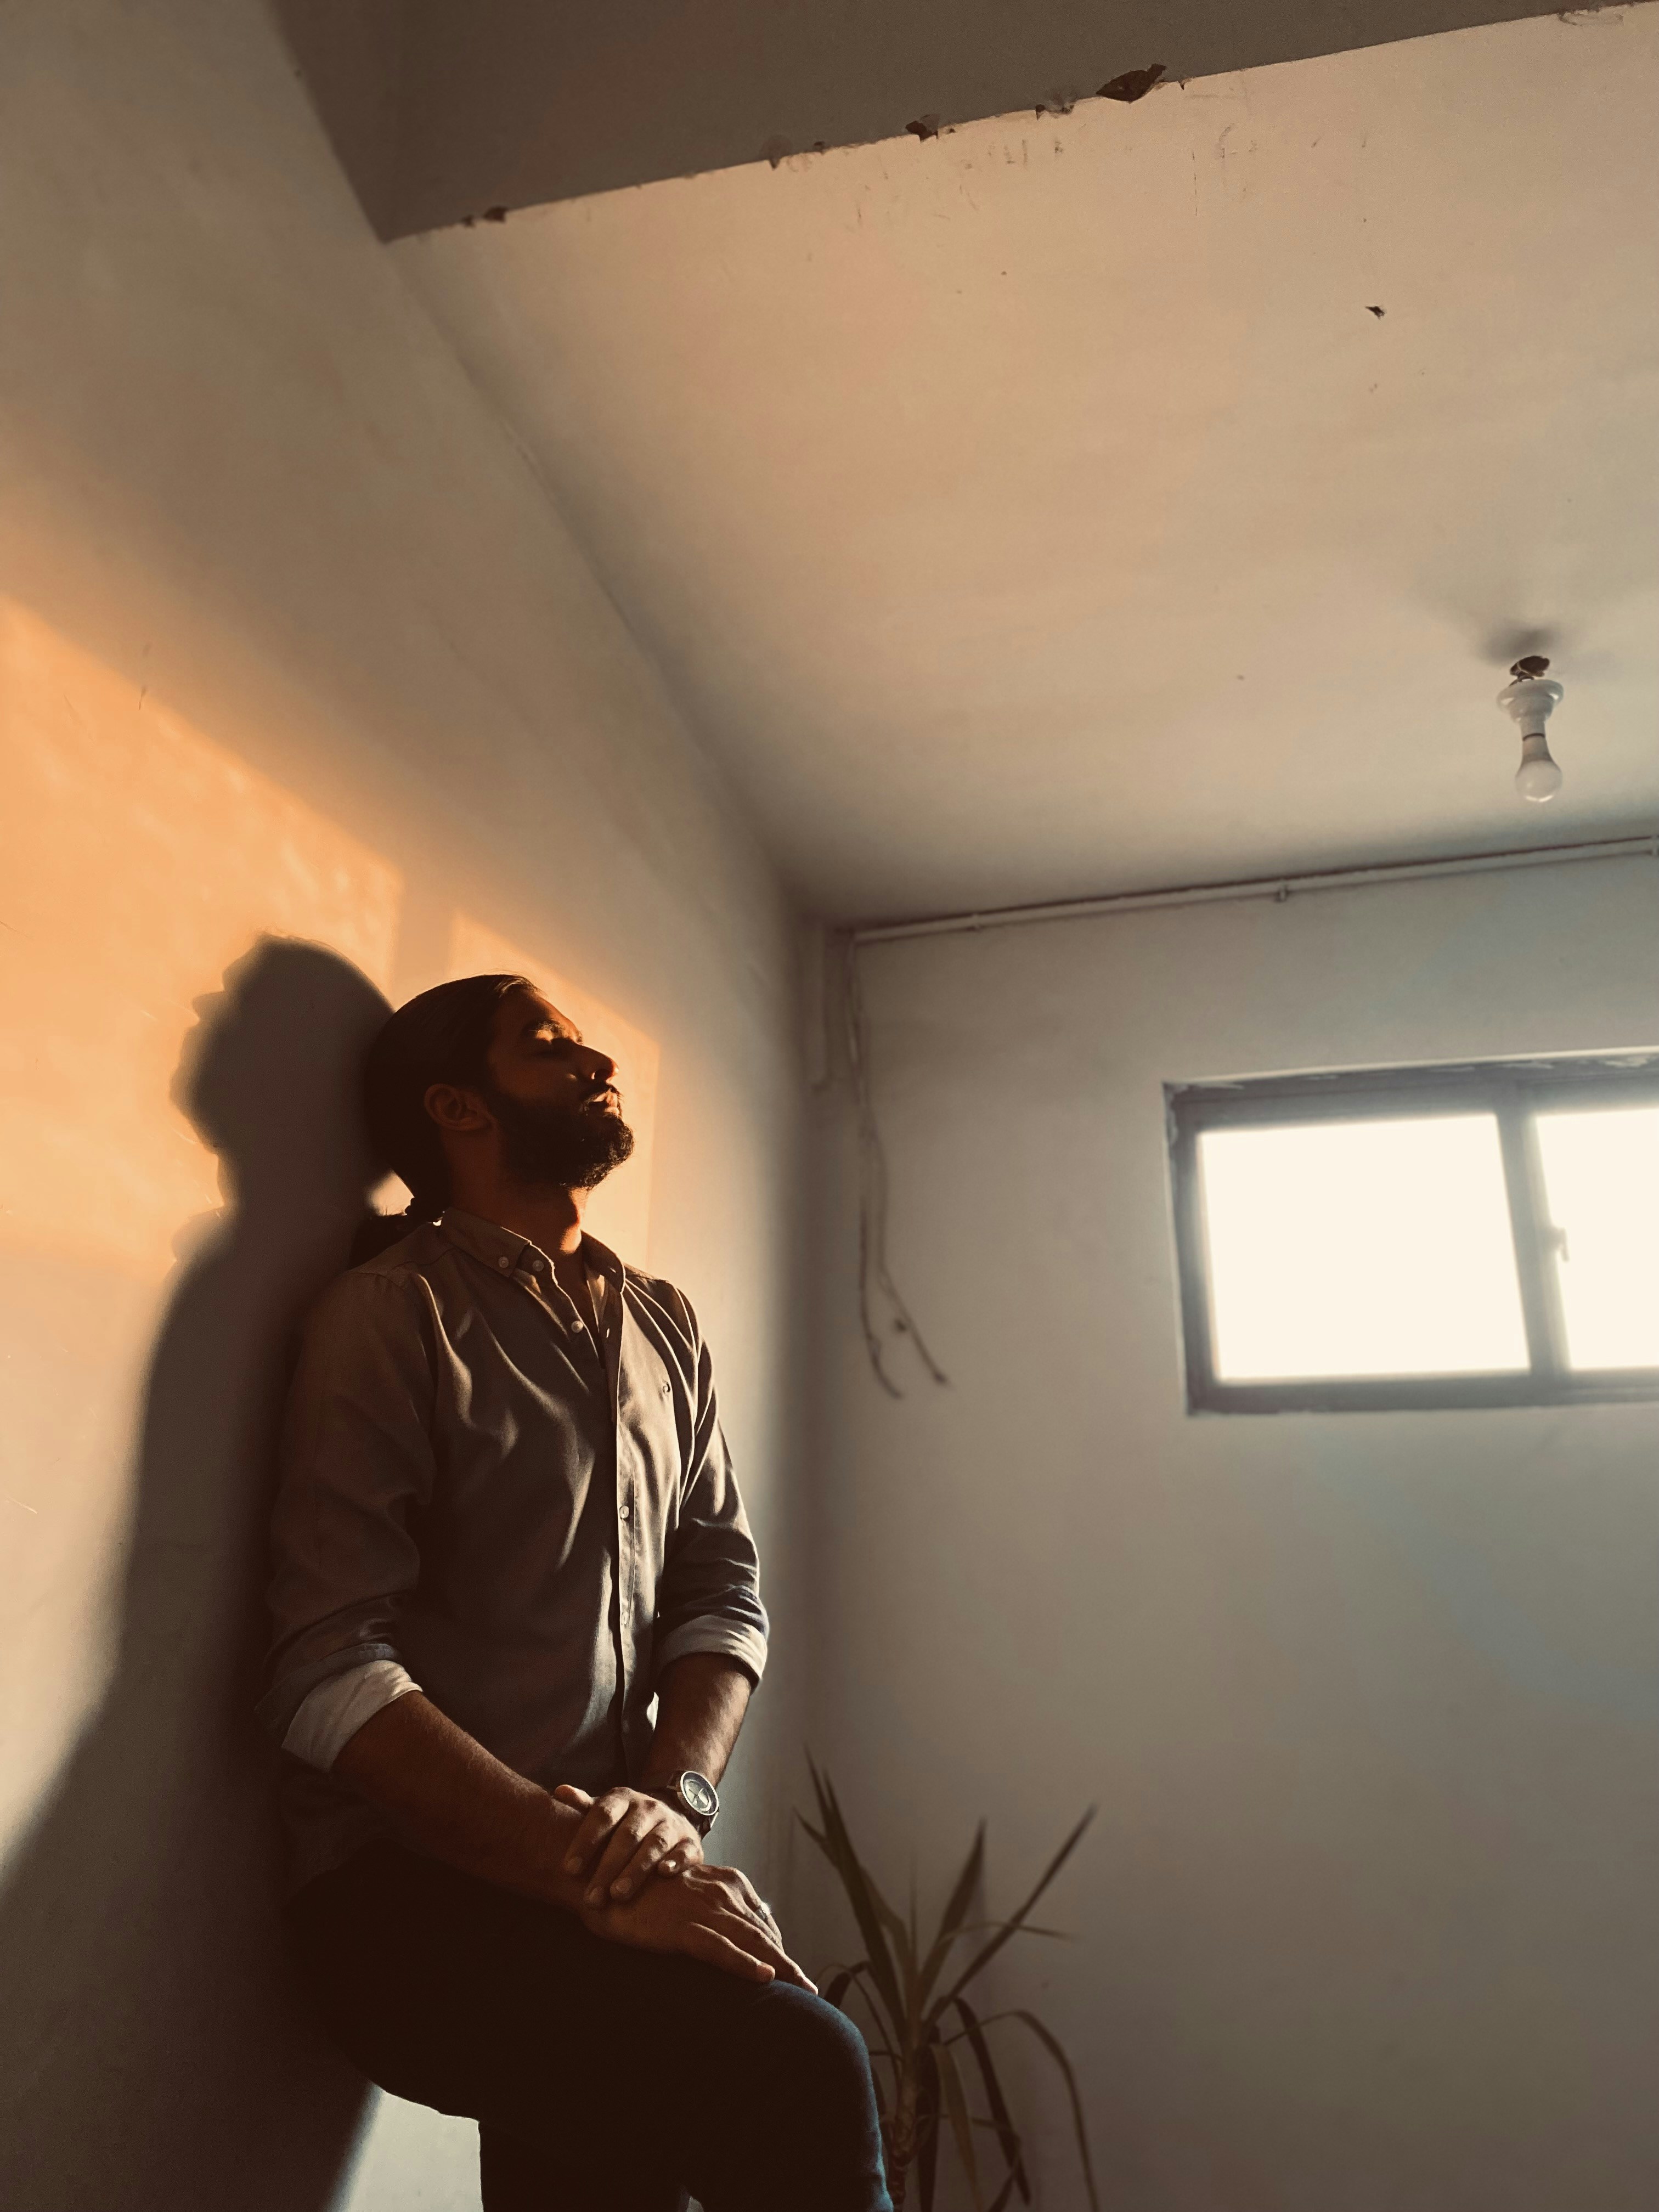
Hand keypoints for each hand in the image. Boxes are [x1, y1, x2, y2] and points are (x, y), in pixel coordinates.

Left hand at [553, 1783, 704, 1906]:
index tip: (569, 1869)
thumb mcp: (605, 1810)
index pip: (602, 1816)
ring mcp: (670, 1824)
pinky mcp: (690, 1843)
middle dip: (607, 1867)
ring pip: (654, 1844)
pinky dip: (676, 1861)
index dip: (585, 1842)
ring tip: (618, 1894)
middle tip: (591, 1898)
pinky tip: (664, 1873)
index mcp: (622, 1799)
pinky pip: (685, 1851)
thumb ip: (583, 1805)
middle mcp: (648, 1808)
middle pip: (627, 1836)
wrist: (670, 1816)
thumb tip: (559, 1791)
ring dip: (636, 1870)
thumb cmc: (625, 1822)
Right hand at [580, 1858, 815, 1989]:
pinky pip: (721, 1949)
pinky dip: (744, 1964)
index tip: (794, 1973)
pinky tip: (764, 1977)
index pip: (761, 1922)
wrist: (606, 1877)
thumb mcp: (685, 1896)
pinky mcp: (684, 1928)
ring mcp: (704, 1910)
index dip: (778, 1948)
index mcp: (727, 1883)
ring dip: (781, 1968)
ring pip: (752, 1943)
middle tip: (812, 1989)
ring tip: (804, 1990)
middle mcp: (723, 1893)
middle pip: (764, 1934)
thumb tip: (728, 1931)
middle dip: (789, 1963)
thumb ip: (709, 1909)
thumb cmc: (643, 1890)